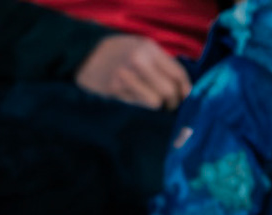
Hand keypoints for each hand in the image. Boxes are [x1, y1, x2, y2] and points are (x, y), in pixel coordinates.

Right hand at [76, 34, 190, 109]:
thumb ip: (160, 62)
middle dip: (172, 102)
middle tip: (170, 107)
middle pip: (167, 91)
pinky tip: (138, 108)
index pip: (177, 74)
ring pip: (152, 103)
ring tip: (155, 108)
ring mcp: (123, 79)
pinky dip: (140, 110)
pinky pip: (135, 107)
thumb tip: (181, 86)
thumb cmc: (118, 52)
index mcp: (149, 50)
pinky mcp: (112, 94)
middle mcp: (138, 63)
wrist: (84, 56)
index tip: (186, 98)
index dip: (185, 89)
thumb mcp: (142, 47)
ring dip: (156, 109)